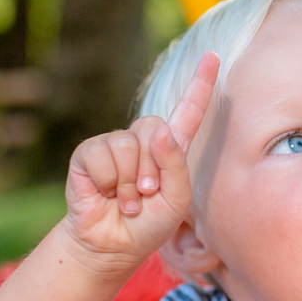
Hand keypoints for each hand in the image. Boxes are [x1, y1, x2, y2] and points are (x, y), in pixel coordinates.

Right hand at [62, 53, 217, 267]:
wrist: (112, 244)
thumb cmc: (149, 223)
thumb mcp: (176, 199)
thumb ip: (175, 165)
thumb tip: (160, 130)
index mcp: (170, 149)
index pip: (189, 111)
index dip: (200, 84)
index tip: (212, 56)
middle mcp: (142, 140)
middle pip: (155, 127)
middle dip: (152, 168)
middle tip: (146, 195)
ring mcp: (114, 145)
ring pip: (129, 145)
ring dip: (129, 182)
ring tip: (127, 200)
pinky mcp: (89, 154)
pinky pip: (104, 156)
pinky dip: (109, 182)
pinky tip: (105, 194)